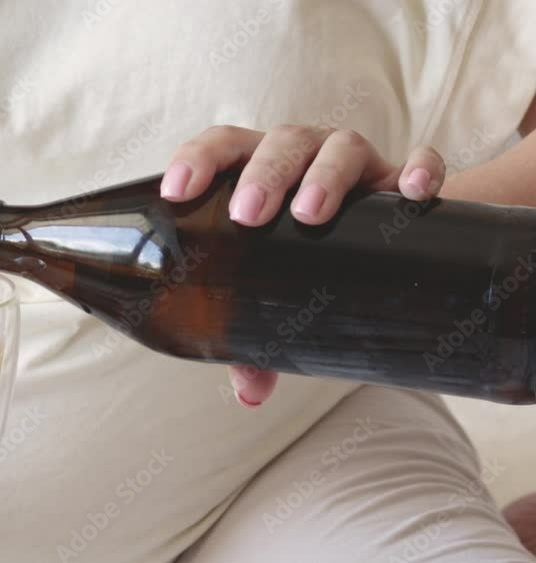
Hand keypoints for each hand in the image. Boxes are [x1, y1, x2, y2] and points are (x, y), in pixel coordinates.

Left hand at [159, 125, 446, 407]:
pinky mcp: (402, 182)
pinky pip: (419, 162)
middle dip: (264, 175)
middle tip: (249, 215)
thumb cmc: (305, 262)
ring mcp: (356, 166)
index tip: (177, 191)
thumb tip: (250, 393)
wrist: (381, 249)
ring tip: (312, 215)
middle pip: (282, 144)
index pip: (224, 147)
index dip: (198, 159)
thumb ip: (258, 342)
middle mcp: (304, 158)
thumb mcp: (278, 294)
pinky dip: (417, 170)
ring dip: (325, 175)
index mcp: (259, 172)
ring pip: (342, 148)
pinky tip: (410, 194)